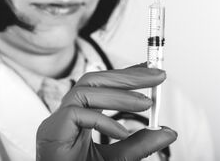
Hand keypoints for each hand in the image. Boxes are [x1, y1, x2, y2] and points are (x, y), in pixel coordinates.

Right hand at [36, 64, 177, 160]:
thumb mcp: (118, 160)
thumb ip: (139, 145)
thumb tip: (168, 132)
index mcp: (80, 117)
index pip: (102, 85)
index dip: (125, 73)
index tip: (148, 68)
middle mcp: (67, 115)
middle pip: (93, 80)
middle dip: (127, 76)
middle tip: (157, 76)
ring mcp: (57, 121)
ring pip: (85, 91)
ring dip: (118, 95)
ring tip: (145, 103)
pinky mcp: (51, 131)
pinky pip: (77, 114)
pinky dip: (103, 121)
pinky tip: (121, 132)